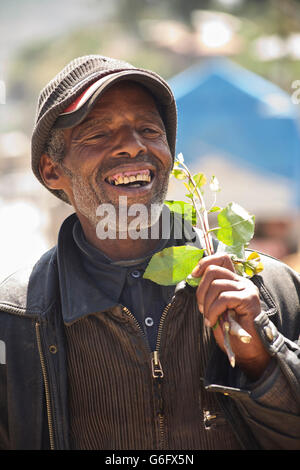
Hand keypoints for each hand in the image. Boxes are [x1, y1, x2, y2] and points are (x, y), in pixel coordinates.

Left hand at [192, 253, 270, 379]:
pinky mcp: (248, 299)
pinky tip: (213, 321)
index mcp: (233, 281)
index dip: (204, 263)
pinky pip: (223, 298)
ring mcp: (246, 289)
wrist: (248, 349)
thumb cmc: (231, 330)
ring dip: (207, 305)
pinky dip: (213, 311)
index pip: (221, 258)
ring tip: (209, 319)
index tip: (193, 275)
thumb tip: (192, 278)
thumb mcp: (215, 307)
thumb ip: (209, 292)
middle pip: (213, 271)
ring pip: (216, 285)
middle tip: (202, 309)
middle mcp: (241, 281)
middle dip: (200, 291)